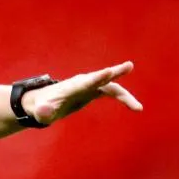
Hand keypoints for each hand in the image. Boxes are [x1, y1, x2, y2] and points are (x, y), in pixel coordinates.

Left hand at [23, 61, 142, 125]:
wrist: (42, 102)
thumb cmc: (41, 107)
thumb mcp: (40, 111)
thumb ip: (43, 111)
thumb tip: (43, 113)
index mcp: (71, 87)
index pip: (86, 81)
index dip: (97, 77)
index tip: (109, 71)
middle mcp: (82, 83)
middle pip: (102, 78)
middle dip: (115, 72)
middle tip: (129, 65)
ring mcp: (89, 86)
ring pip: (111, 87)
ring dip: (125, 96)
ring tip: (138, 108)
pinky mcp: (92, 92)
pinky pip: (111, 93)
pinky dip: (123, 98)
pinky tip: (135, 107)